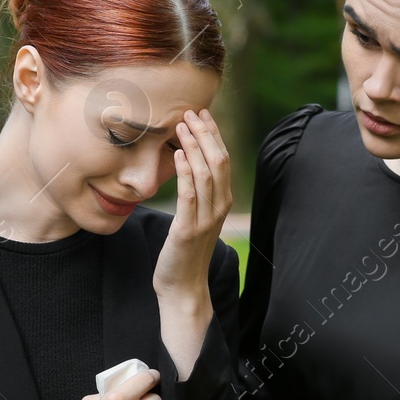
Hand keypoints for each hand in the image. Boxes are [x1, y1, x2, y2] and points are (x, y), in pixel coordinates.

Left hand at [154, 109, 232, 296]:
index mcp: (222, 202)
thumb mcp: (196, 218)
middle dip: (205, 134)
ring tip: (182, 125)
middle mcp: (219, 208)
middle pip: (218, 161)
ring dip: (193, 146)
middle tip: (190, 112)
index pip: (223, 159)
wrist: (184, 287)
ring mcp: (205, 219)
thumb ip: (198, 194)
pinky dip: (184, 172)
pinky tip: (175, 154)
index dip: (213, 134)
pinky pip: (189, 195)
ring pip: (206, 174)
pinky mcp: (188, 229)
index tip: (201, 113)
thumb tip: (188, 164)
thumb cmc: (186, 252)